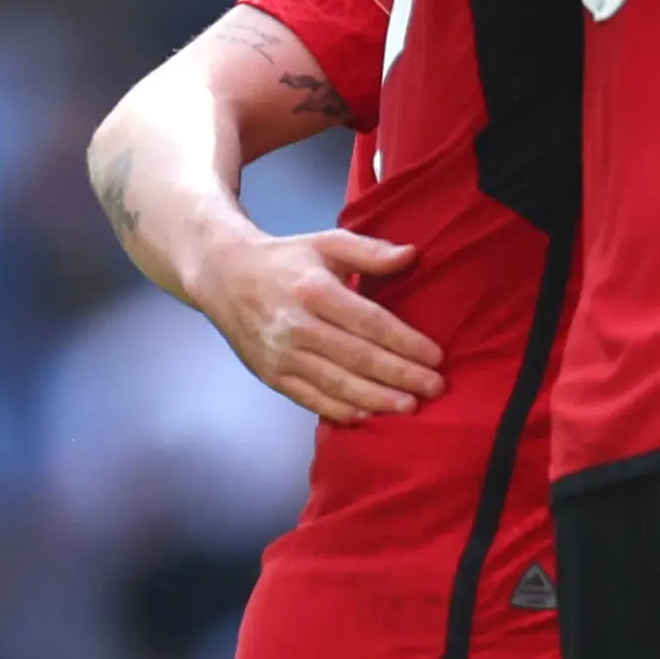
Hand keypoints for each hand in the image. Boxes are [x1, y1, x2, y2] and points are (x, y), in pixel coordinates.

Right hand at [189, 227, 445, 421]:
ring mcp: (280, 355)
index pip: (368, 322)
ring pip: (335, 383)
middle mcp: (295, 326)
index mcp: (313, 291)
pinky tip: (369, 415)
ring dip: (375, 399)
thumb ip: (369, 251)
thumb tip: (411, 255)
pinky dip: (341, 410)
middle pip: (356, 357)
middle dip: (399, 376)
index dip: (404, 342)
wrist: (223, 277)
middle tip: (435, 388)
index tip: (436, 356)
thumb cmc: (285, 260)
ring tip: (410, 407)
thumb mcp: (326, 243)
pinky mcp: (270, 376)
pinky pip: (310, 398)